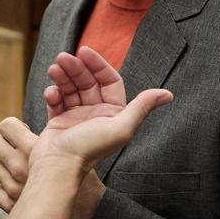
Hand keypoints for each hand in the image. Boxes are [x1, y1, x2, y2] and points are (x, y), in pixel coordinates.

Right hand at [32, 46, 170, 166]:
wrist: (57, 167)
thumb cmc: (89, 149)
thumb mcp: (120, 127)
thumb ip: (142, 107)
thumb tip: (168, 94)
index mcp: (114, 114)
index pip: (109, 80)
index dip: (98, 64)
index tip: (84, 51)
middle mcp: (96, 114)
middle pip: (87, 81)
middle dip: (75, 68)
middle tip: (62, 57)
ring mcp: (76, 117)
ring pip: (70, 88)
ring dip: (62, 76)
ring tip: (54, 69)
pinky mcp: (58, 122)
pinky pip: (56, 101)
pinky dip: (53, 94)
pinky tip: (51, 94)